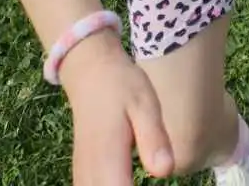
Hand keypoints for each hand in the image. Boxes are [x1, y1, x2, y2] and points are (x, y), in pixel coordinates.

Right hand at [65, 38, 174, 184]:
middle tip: (160, 166)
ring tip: (141, 176)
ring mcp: (83, 179)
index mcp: (107, 164)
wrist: (90, 73)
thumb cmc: (121, 86)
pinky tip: (130, 181)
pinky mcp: (84, 177)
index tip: (162, 171)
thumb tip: (165, 172)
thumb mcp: (145, 104)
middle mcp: (90, 178)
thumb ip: (153, 139)